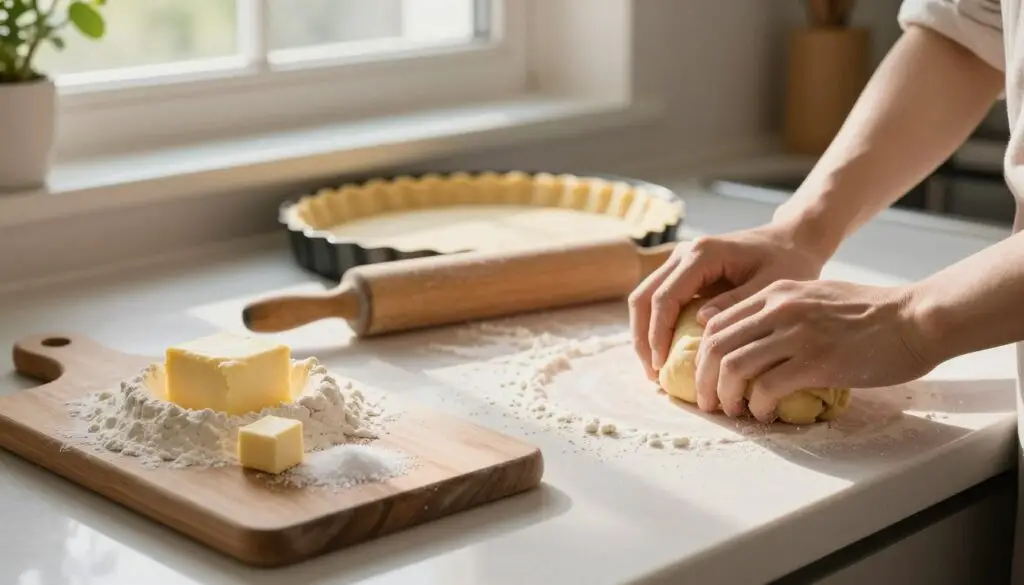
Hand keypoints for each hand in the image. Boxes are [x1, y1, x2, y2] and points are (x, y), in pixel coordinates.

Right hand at [628, 221, 829, 380]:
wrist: (791, 239)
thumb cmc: (787, 261)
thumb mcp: (771, 284)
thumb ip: (736, 303)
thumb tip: (700, 323)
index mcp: (702, 254)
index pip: (665, 297)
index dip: (658, 334)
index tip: (661, 366)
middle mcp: (684, 253)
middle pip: (643, 297)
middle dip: (642, 338)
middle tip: (652, 373)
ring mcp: (680, 261)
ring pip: (644, 297)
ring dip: (644, 333)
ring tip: (654, 368)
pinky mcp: (683, 271)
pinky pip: (658, 299)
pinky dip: (654, 326)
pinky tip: (664, 352)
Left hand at [696, 279, 933, 420]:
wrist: (914, 319)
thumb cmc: (871, 313)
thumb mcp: (814, 297)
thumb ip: (780, 312)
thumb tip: (752, 341)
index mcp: (776, 293)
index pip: (716, 323)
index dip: (702, 355)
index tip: (705, 377)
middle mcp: (779, 309)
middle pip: (716, 346)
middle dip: (704, 380)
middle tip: (709, 402)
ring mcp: (797, 334)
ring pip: (734, 367)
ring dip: (727, 396)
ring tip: (734, 411)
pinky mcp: (816, 361)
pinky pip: (767, 388)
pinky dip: (758, 406)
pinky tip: (765, 414)